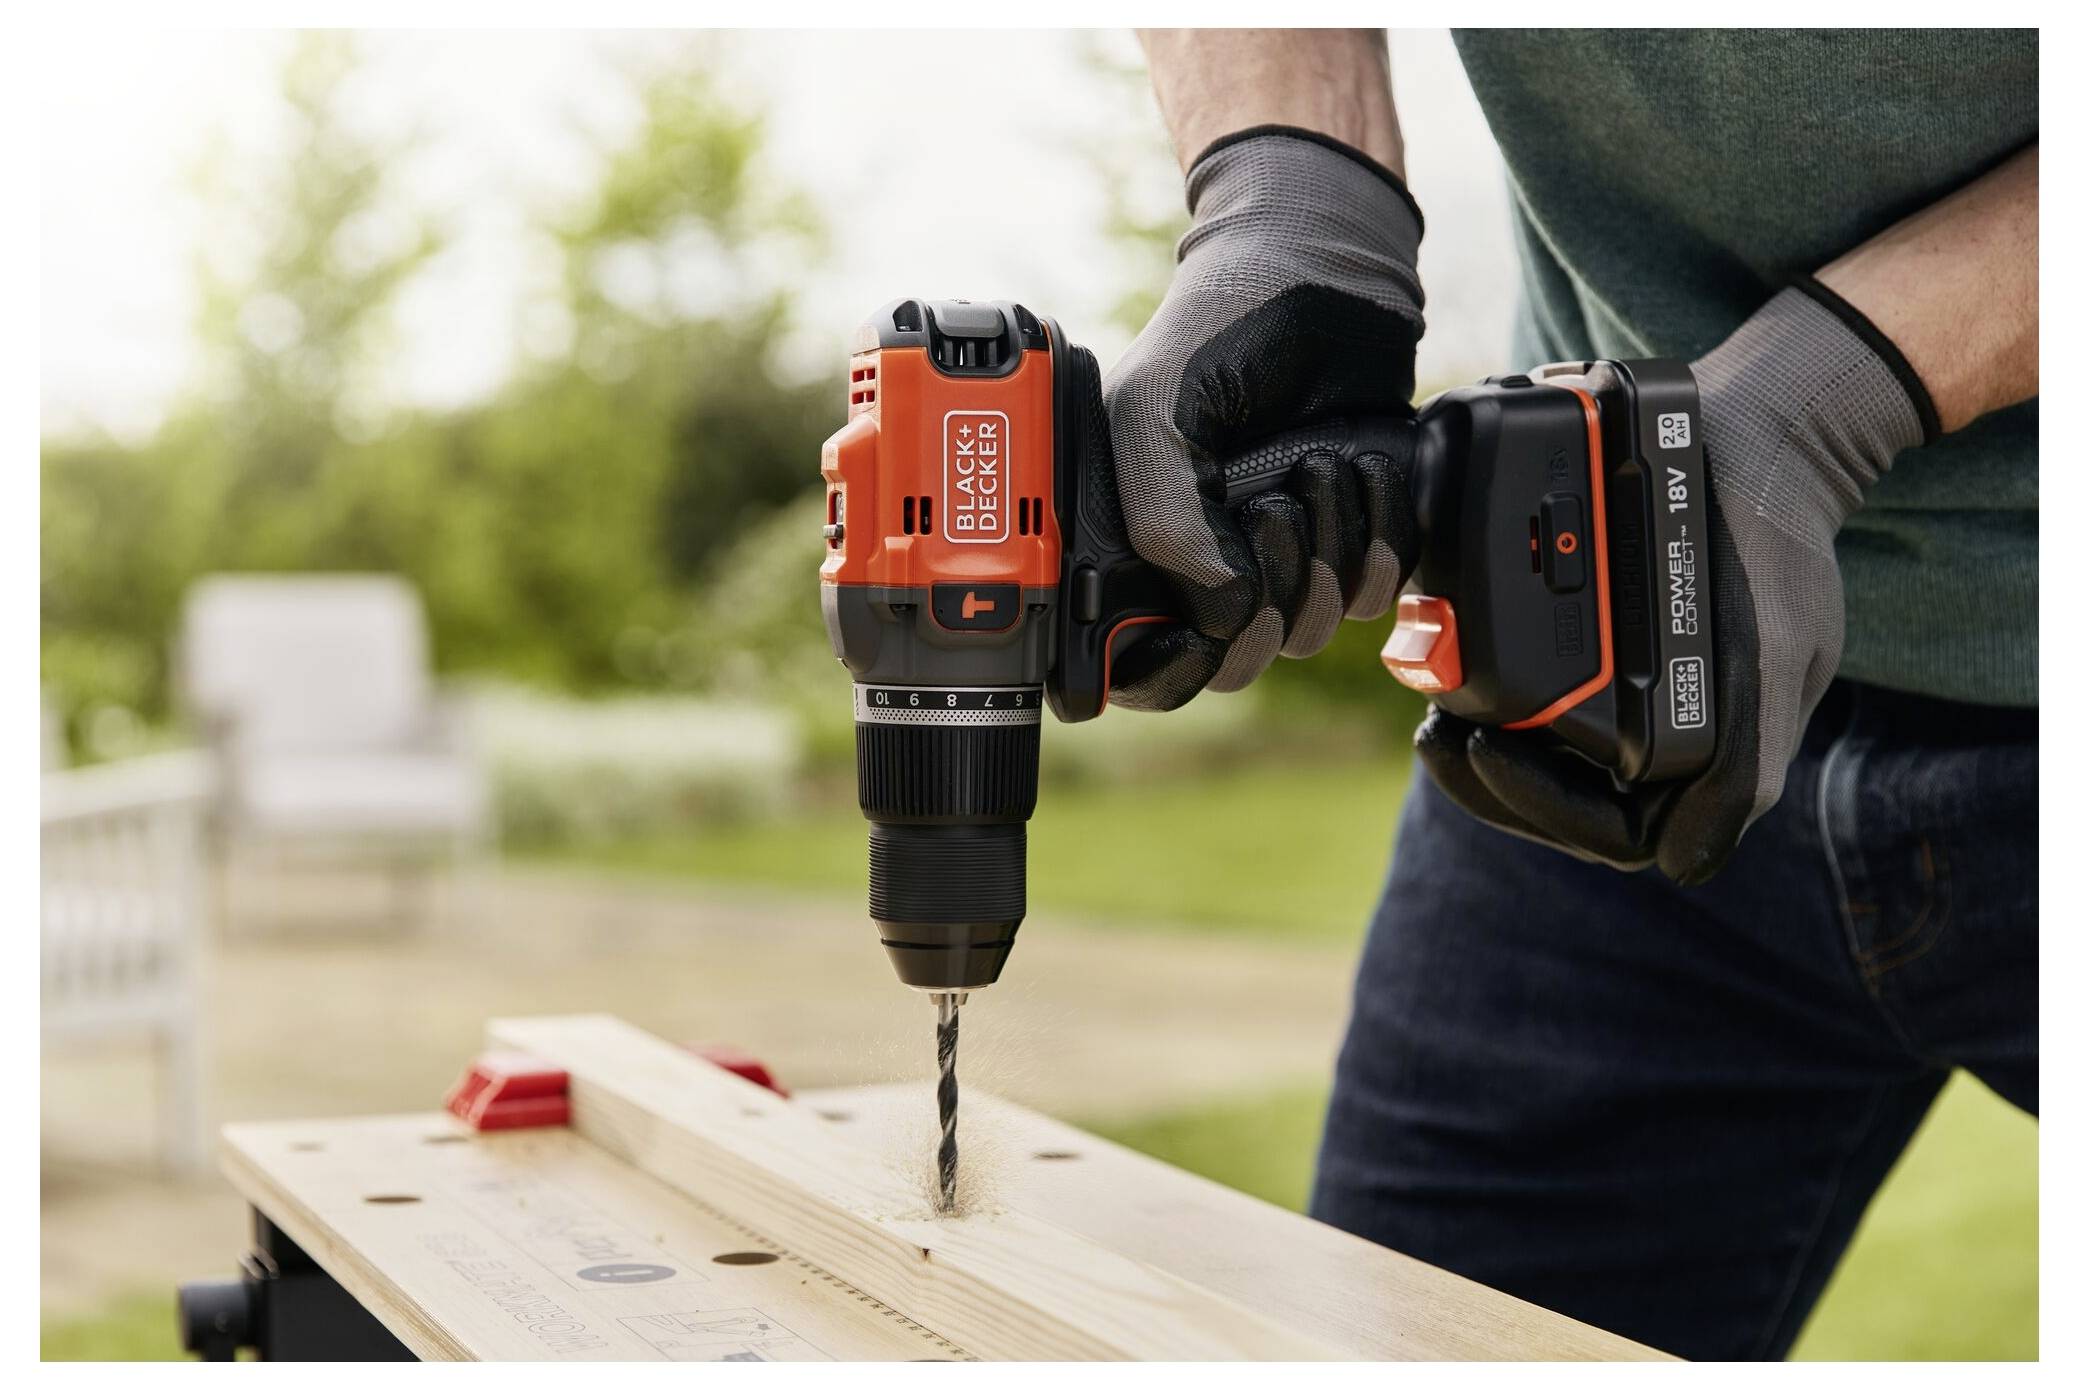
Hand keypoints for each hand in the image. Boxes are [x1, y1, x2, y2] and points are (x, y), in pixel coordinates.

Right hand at [1103, 126, 1426, 710]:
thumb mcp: (1154, 413)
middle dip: (1266, 595)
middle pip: (1238, 660)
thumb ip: (1165, 522)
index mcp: (1138, 550)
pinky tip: (1360, 468)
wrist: (1318, 270)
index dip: (1171, 669)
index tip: (1205, 627)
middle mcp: (1209, 568)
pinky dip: (1378, 534)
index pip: (1144, 668)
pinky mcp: (1354, 540)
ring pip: (1310, 629)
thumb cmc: (1218, 331)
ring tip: (1316, 461)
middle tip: (1271, 506)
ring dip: (1326, 549)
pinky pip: (1375, 592)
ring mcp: (1283, 559)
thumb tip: (1226, 614)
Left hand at [1416, 283, 1935, 883]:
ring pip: (1537, 766)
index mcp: (1707, 757)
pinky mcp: (1595, 657)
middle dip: (1490, 785)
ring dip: (1479, 752)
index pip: (1611, 835)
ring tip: (1434, 713)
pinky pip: (1530, 703)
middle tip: (1437, 736)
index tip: (1485, 749)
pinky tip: (1449, 673)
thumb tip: (1682, 864)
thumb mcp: (1776, 651)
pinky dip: (1487, 699)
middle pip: (1559, 808)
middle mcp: (1660, 741)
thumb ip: (1741, 762)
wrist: (1757, 445)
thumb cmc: (1774, 551)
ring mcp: (1625, 703)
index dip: (1542, 807)